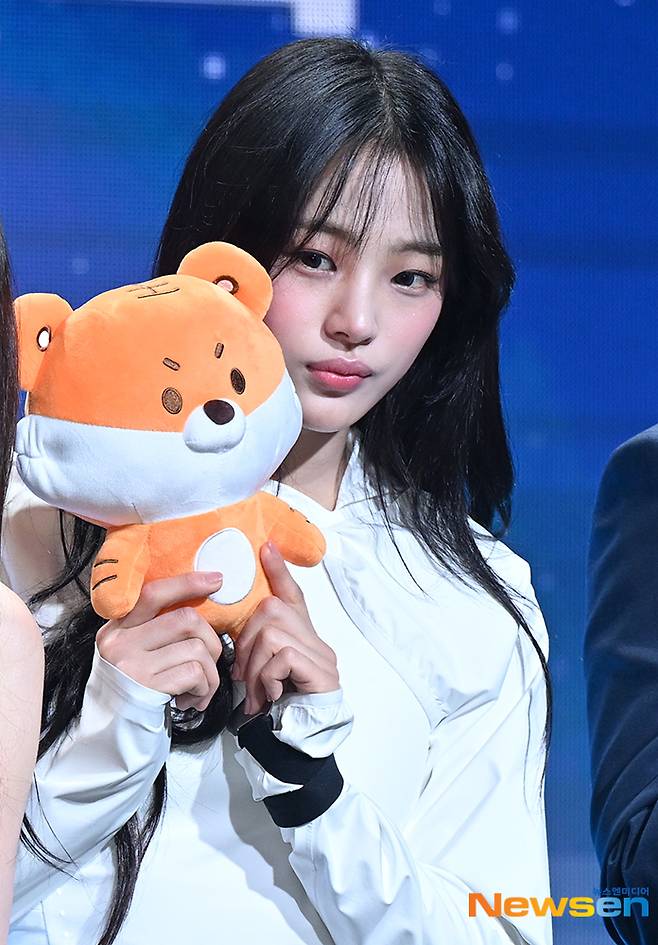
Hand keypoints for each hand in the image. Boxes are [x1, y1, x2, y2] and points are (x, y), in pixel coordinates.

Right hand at [96, 571, 223, 710]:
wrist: (108, 739)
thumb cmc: (132, 692)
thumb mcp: (134, 653)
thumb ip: (156, 629)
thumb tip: (200, 605)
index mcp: (117, 627)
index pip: (154, 593)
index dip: (187, 583)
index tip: (215, 580)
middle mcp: (119, 642)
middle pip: (186, 619)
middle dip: (212, 641)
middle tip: (209, 662)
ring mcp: (131, 666)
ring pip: (197, 649)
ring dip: (210, 673)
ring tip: (199, 688)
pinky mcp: (145, 689)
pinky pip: (195, 674)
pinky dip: (204, 689)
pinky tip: (192, 701)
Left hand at [231, 541, 339, 714]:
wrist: (302, 744)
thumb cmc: (280, 709)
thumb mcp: (262, 674)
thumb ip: (255, 653)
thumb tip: (230, 640)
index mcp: (301, 638)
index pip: (292, 595)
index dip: (278, 571)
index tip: (266, 547)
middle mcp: (316, 641)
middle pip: (272, 610)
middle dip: (247, 642)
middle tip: (242, 676)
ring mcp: (322, 656)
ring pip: (272, 634)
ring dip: (254, 667)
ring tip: (255, 693)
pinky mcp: (321, 672)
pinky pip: (282, 655)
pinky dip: (267, 677)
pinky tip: (269, 696)